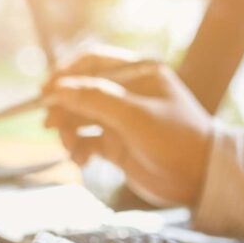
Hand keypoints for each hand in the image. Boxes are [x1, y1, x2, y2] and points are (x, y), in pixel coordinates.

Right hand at [43, 46, 213, 206]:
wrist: (198, 180)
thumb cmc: (175, 139)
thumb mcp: (134, 116)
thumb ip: (95, 100)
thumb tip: (59, 89)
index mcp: (139, 73)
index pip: (92, 63)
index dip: (66, 74)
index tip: (45, 92)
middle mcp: (127, 93)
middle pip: (81, 92)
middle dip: (64, 109)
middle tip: (50, 126)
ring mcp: (121, 119)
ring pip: (80, 118)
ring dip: (69, 133)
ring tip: (70, 149)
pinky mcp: (116, 144)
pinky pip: (86, 142)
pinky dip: (79, 151)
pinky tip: (82, 161)